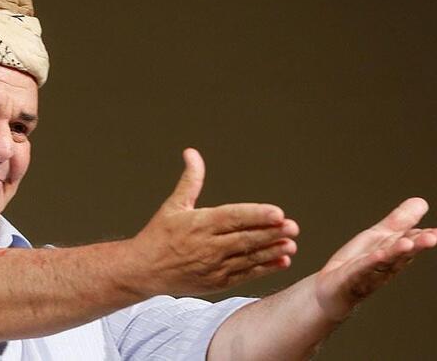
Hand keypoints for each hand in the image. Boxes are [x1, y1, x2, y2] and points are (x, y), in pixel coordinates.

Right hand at [130, 148, 298, 296]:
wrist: (143, 270)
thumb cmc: (159, 236)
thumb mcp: (173, 206)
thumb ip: (190, 180)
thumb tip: (192, 153)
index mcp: (199, 224)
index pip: (233, 218)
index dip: (256, 215)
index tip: (277, 213)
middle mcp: (208, 246)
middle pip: (245, 238)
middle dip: (271, 233)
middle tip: (293, 227)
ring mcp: (213, 266)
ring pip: (248, 258)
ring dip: (271, 252)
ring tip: (291, 245)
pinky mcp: (217, 282)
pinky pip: (245, 275)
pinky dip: (264, 269)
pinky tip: (281, 262)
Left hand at [315, 197, 436, 320]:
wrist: (333, 289)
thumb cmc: (358, 263)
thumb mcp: (379, 237)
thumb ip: (399, 221)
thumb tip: (422, 202)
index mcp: (394, 252)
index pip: (411, 242)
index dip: (425, 238)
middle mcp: (386, 264)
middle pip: (403, 253)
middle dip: (418, 245)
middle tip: (433, 238)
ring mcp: (370, 272)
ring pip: (386, 261)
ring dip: (397, 253)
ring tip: (408, 243)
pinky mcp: (353, 277)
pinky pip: (362, 268)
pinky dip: (371, 262)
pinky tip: (378, 254)